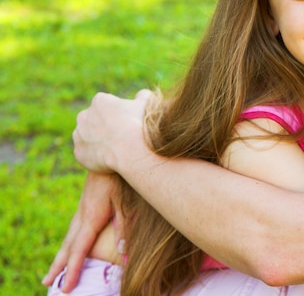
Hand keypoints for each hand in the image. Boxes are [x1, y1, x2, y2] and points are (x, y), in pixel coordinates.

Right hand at [42, 172, 120, 291]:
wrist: (109, 152)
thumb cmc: (119, 177)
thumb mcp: (125, 201)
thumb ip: (124, 226)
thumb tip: (124, 253)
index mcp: (91, 217)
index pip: (79, 249)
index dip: (73, 269)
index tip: (66, 287)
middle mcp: (82, 215)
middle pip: (68, 246)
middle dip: (59, 266)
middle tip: (47, 283)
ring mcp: (82, 208)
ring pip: (69, 236)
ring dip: (61, 254)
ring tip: (53, 269)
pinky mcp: (86, 203)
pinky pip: (74, 227)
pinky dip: (69, 241)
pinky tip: (70, 244)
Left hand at [73, 89, 151, 171]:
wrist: (131, 150)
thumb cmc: (139, 124)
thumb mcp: (146, 104)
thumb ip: (142, 96)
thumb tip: (141, 95)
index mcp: (99, 101)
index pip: (106, 105)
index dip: (117, 113)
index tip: (127, 121)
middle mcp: (84, 115)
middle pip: (93, 120)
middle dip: (103, 125)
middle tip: (120, 135)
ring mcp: (79, 135)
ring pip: (87, 136)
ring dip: (96, 140)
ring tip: (114, 148)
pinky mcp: (78, 152)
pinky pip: (86, 153)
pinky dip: (95, 155)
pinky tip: (108, 158)